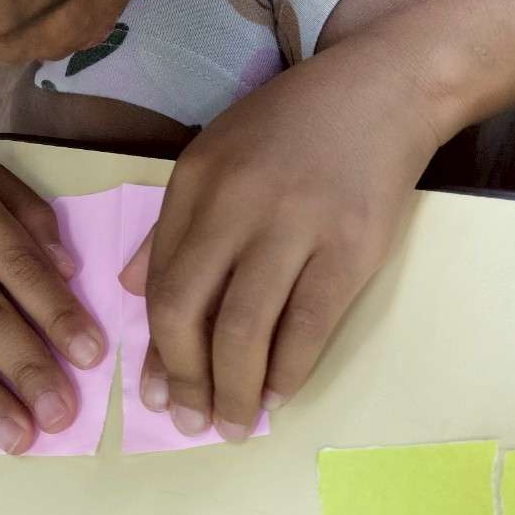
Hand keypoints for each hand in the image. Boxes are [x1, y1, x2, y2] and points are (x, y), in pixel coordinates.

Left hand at [120, 34, 441, 439]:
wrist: (383, 90)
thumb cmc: (293, 127)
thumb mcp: (215, 154)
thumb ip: (173, 222)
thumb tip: (131, 289)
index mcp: (196, 181)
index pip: (162, 281)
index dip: (156, 348)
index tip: (154, 392)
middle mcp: (237, 203)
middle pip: (190, 310)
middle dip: (185, 379)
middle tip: (191, 422)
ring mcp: (296, 225)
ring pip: (247, 329)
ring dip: (236, 390)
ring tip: (236, 424)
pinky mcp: (352, 246)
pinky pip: (309, 326)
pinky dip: (289, 371)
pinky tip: (280, 393)